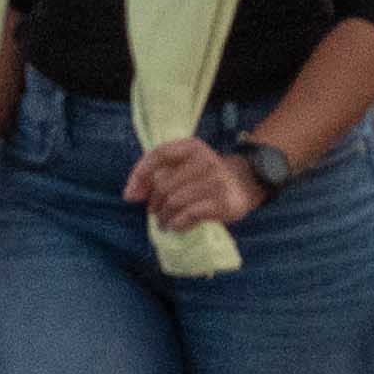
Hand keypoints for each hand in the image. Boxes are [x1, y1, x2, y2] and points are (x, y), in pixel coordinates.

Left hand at [128, 136, 270, 234]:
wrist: (243, 185)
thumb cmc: (204, 177)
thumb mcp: (185, 166)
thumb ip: (160, 173)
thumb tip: (131, 195)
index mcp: (192, 146)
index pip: (158, 154)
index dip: (140, 175)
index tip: (130, 196)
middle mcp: (205, 159)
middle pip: (164, 184)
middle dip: (154, 204)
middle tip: (156, 214)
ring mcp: (216, 180)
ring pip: (175, 202)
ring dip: (164, 217)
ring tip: (164, 223)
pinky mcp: (223, 202)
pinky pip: (189, 215)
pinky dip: (177, 224)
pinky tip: (176, 227)